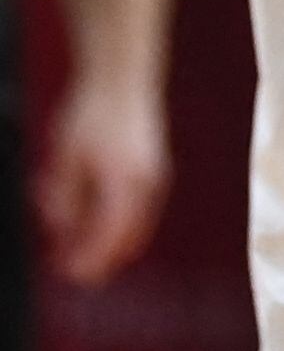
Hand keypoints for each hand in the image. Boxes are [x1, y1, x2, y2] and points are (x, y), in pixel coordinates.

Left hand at [36, 68, 163, 287]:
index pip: (107, 238)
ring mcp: (154, 177)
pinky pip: (137, 210)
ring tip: (73, 239)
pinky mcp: (153, 170)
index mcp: (125, 184)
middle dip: (99, 257)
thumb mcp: (65, 159)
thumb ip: (64, 199)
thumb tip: (61, 229)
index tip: (67, 273)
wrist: (121, 78)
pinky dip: (115, 221)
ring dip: (105, 239)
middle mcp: (147, 185)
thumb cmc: (91, 113)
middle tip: (70, 266)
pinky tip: (90, 216)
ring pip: (133, 226)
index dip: (87, 260)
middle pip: (127, 239)